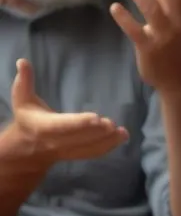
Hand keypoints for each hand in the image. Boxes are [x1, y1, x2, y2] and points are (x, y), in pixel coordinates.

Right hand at [5, 59, 126, 170]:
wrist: (25, 149)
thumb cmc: (28, 118)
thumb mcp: (22, 100)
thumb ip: (24, 81)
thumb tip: (22, 61)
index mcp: (42, 127)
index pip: (61, 126)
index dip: (77, 123)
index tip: (95, 117)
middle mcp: (55, 142)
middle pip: (77, 139)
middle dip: (95, 133)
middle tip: (112, 124)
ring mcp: (66, 151)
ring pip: (87, 149)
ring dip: (106, 142)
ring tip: (123, 133)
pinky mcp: (76, 154)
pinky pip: (92, 153)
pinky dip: (108, 147)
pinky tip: (123, 138)